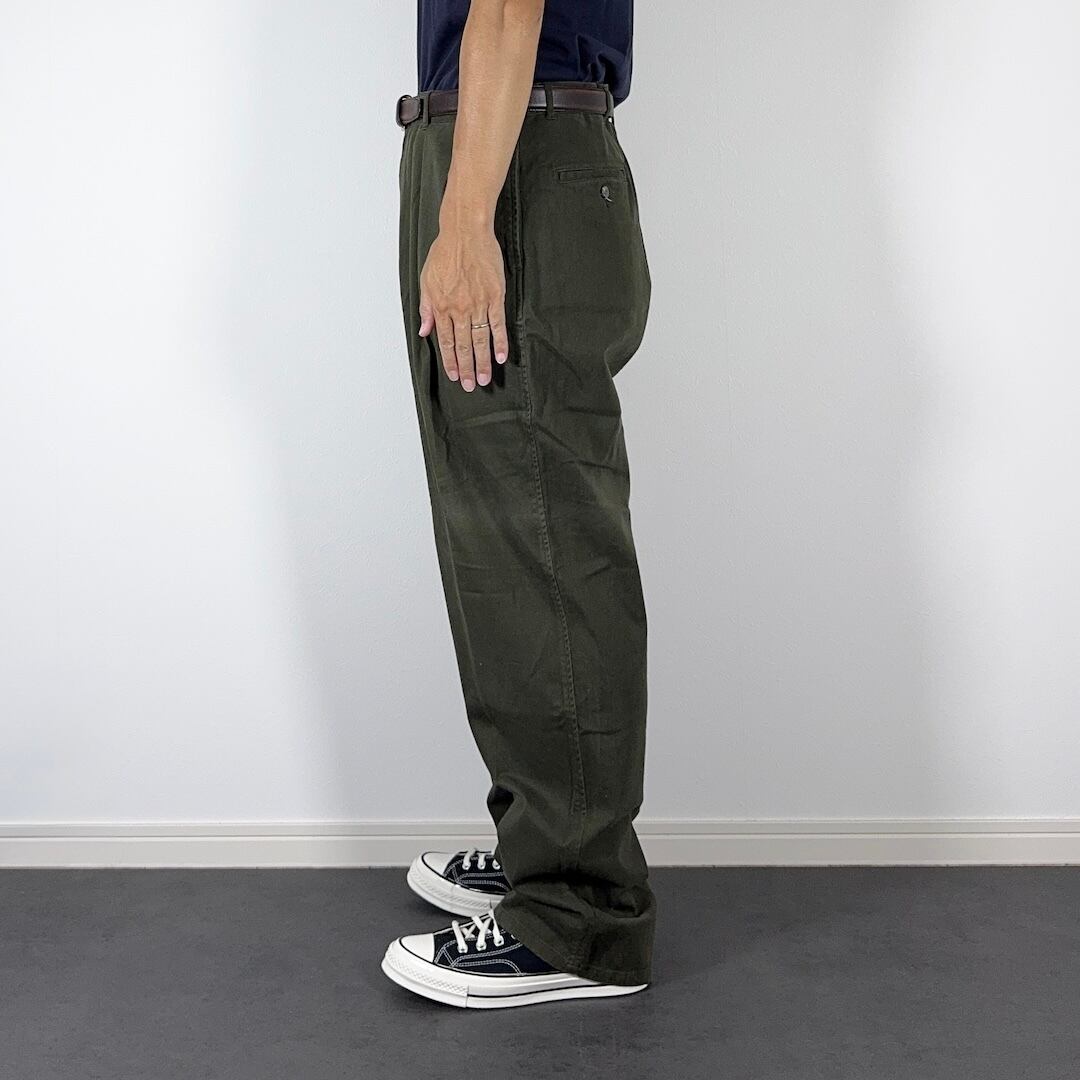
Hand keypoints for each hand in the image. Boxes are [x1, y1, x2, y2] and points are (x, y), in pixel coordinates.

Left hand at [418, 225, 509, 391]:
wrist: (466, 232)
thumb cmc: (446, 251)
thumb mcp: (426, 279)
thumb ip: (426, 307)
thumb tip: (424, 330)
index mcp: (441, 306)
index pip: (445, 341)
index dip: (450, 360)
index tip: (454, 375)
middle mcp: (459, 309)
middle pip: (463, 346)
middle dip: (466, 368)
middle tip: (470, 385)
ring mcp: (478, 304)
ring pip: (480, 340)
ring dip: (482, 362)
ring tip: (484, 378)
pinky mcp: (495, 297)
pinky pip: (497, 325)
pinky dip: (499, 342)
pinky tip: (500, 357)